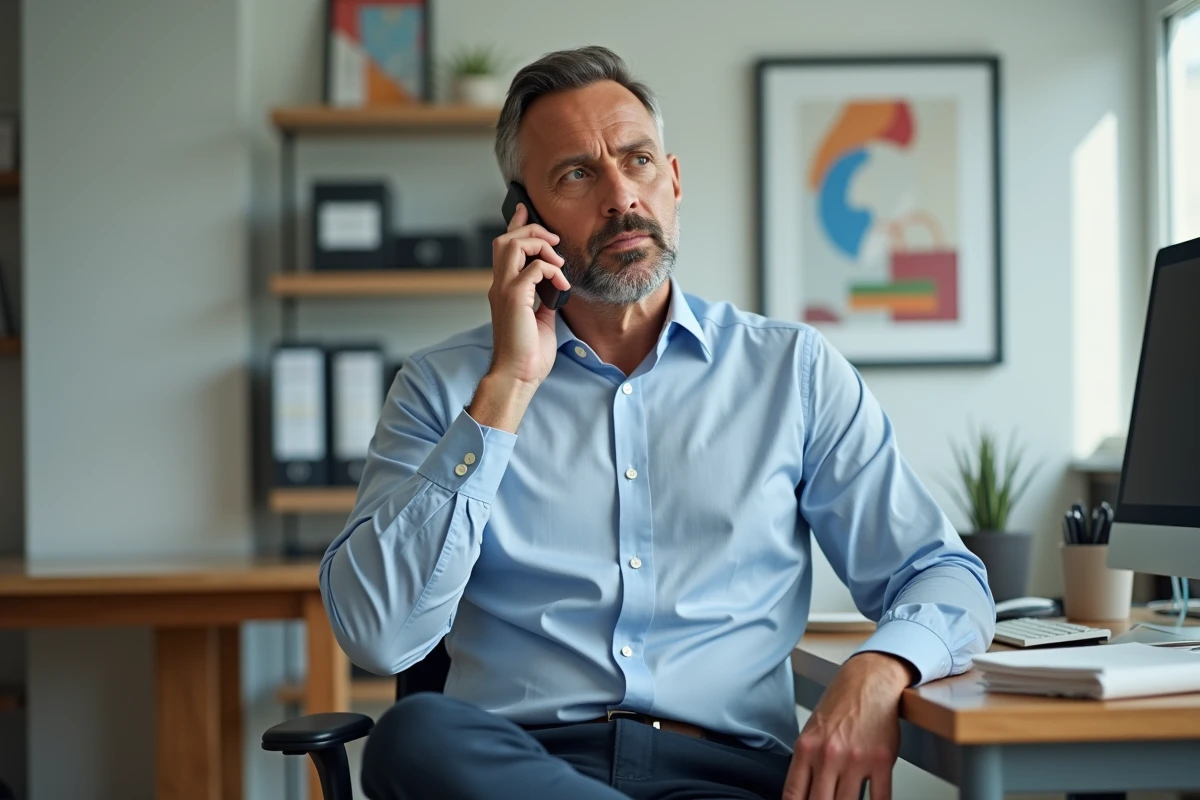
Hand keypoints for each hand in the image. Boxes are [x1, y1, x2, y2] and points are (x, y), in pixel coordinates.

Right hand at [486, 202, 570, 387]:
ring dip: (539, 246)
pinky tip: (562, 286)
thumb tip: (557, 286)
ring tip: (558, 262)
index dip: (515, 225)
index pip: (505, 248)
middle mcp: (499, 286)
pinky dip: (552, 271)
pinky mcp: (514, 298)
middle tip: (555, 242)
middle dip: (532, 232)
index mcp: (505, 289)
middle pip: (506, 239)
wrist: (519, 375)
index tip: (524, 210)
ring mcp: (504, 291)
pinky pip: (534, 268)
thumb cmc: (528, 354)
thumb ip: (544, 298)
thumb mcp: (541, 319)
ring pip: (512, 245)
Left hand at [783, 652, 911, 799]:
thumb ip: (807, 764)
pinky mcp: (881, 761)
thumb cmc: (840, 704)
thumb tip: (803, 794)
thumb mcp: (811, 732)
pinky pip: (880, 798)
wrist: (868, 681)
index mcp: (806, 749)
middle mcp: (828, 755)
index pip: (793, 795)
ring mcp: (855, 760)